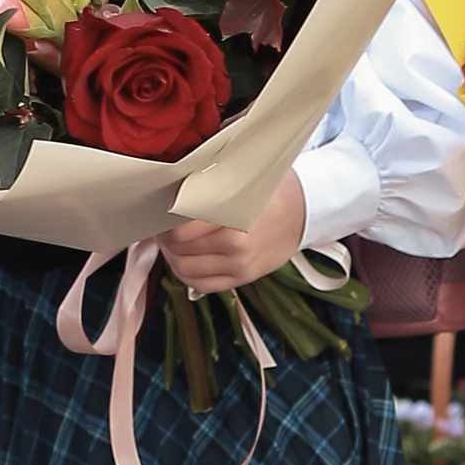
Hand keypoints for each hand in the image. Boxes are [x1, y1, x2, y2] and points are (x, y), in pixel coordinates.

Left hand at [162, 172, 307, 294]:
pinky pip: (202, 285)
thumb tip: (172, 187)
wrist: (304, 212)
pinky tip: (184, 259)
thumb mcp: (244, 179)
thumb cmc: (271, 190)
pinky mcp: (243, 279)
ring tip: (170, 242)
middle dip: (164, 238)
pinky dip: (186, 274)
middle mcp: (237, 247)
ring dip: (172, 257)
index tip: (159, 212)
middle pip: (180, 251)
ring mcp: (240, 267)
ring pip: (186, 271)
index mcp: (236, 218)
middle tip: (160, 226)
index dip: (164, 222)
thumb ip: (211, 186)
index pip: (182, 230)